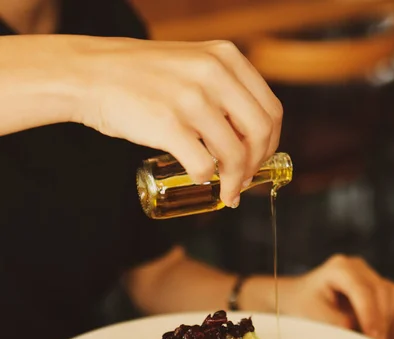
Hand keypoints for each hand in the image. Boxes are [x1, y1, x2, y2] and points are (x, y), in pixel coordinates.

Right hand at [75, 38, 281, 206]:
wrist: (90, 73)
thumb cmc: (140, 76)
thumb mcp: (191, 64)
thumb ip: (221, 89)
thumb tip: (245, 136)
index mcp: (226, 58)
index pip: (271, 109)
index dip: (271, 143)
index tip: (259, 160)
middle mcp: (214, 74)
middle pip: (261, 133)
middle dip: (257, 166)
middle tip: (244, 181)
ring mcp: (191, 99)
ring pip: (235, 155)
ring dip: (235, 182)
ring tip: (226, 192)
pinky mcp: (168, 124)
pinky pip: (203, 165)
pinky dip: (205, 179)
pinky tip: (199, 180)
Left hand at [278, 255, 393, 338]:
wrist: (298, 298)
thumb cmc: (303, 307)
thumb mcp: (315, 317)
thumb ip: (340, 324)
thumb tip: (365, 338)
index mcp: (340, 268)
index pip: (363, 290)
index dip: (371, 315)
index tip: (374, 338)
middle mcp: (359, 267)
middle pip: (383, 293)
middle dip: (383, 322)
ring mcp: (371, 275)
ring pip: (393, 298)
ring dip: (389, 323)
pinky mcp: (379, 288)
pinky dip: (392, 323)